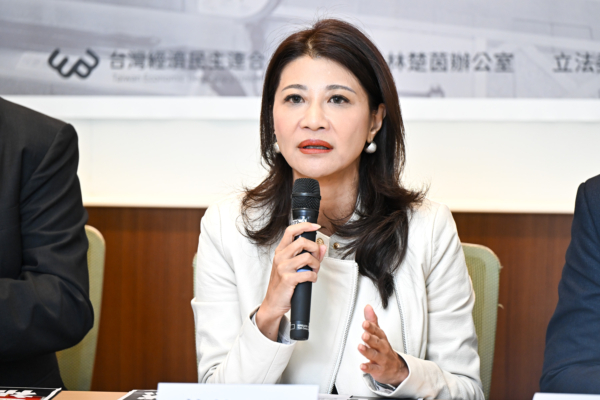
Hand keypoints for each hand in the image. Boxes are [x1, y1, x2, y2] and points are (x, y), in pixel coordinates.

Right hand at [256, 222, 325, 340]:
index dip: (305, 226)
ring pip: (307, 257)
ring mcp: (282, 267)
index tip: (316, 226)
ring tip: (314, 270)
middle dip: (315, 249)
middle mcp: (280, 257)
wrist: (273, 303)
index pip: (291, 231)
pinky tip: (311, 279)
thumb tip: (322, 247)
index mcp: (281, 251)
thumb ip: (308, 256)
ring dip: (316, 264)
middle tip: (316, 258)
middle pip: (302, 242)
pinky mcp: (287, 279)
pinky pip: (308, 273)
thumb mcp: (293, 267)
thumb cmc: (282, 284)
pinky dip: (314, 276)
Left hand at [358, 304, 408, 385]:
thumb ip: (372, 321)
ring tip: (360, 347)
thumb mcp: (379, 334)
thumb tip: (367, 306)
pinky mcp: (379, 370)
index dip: (371, 327)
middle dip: (370, 338)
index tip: (365, 323)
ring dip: (367, 351)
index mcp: (381, 338)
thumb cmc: (383, 348)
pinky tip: (362, 366)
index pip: (377, 331)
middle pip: (376, 342)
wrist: (396, 368)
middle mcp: (382, 348)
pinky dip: (368, 368)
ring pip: (374, 355)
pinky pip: (373, 369)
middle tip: (364, 335)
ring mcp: (381, 359)